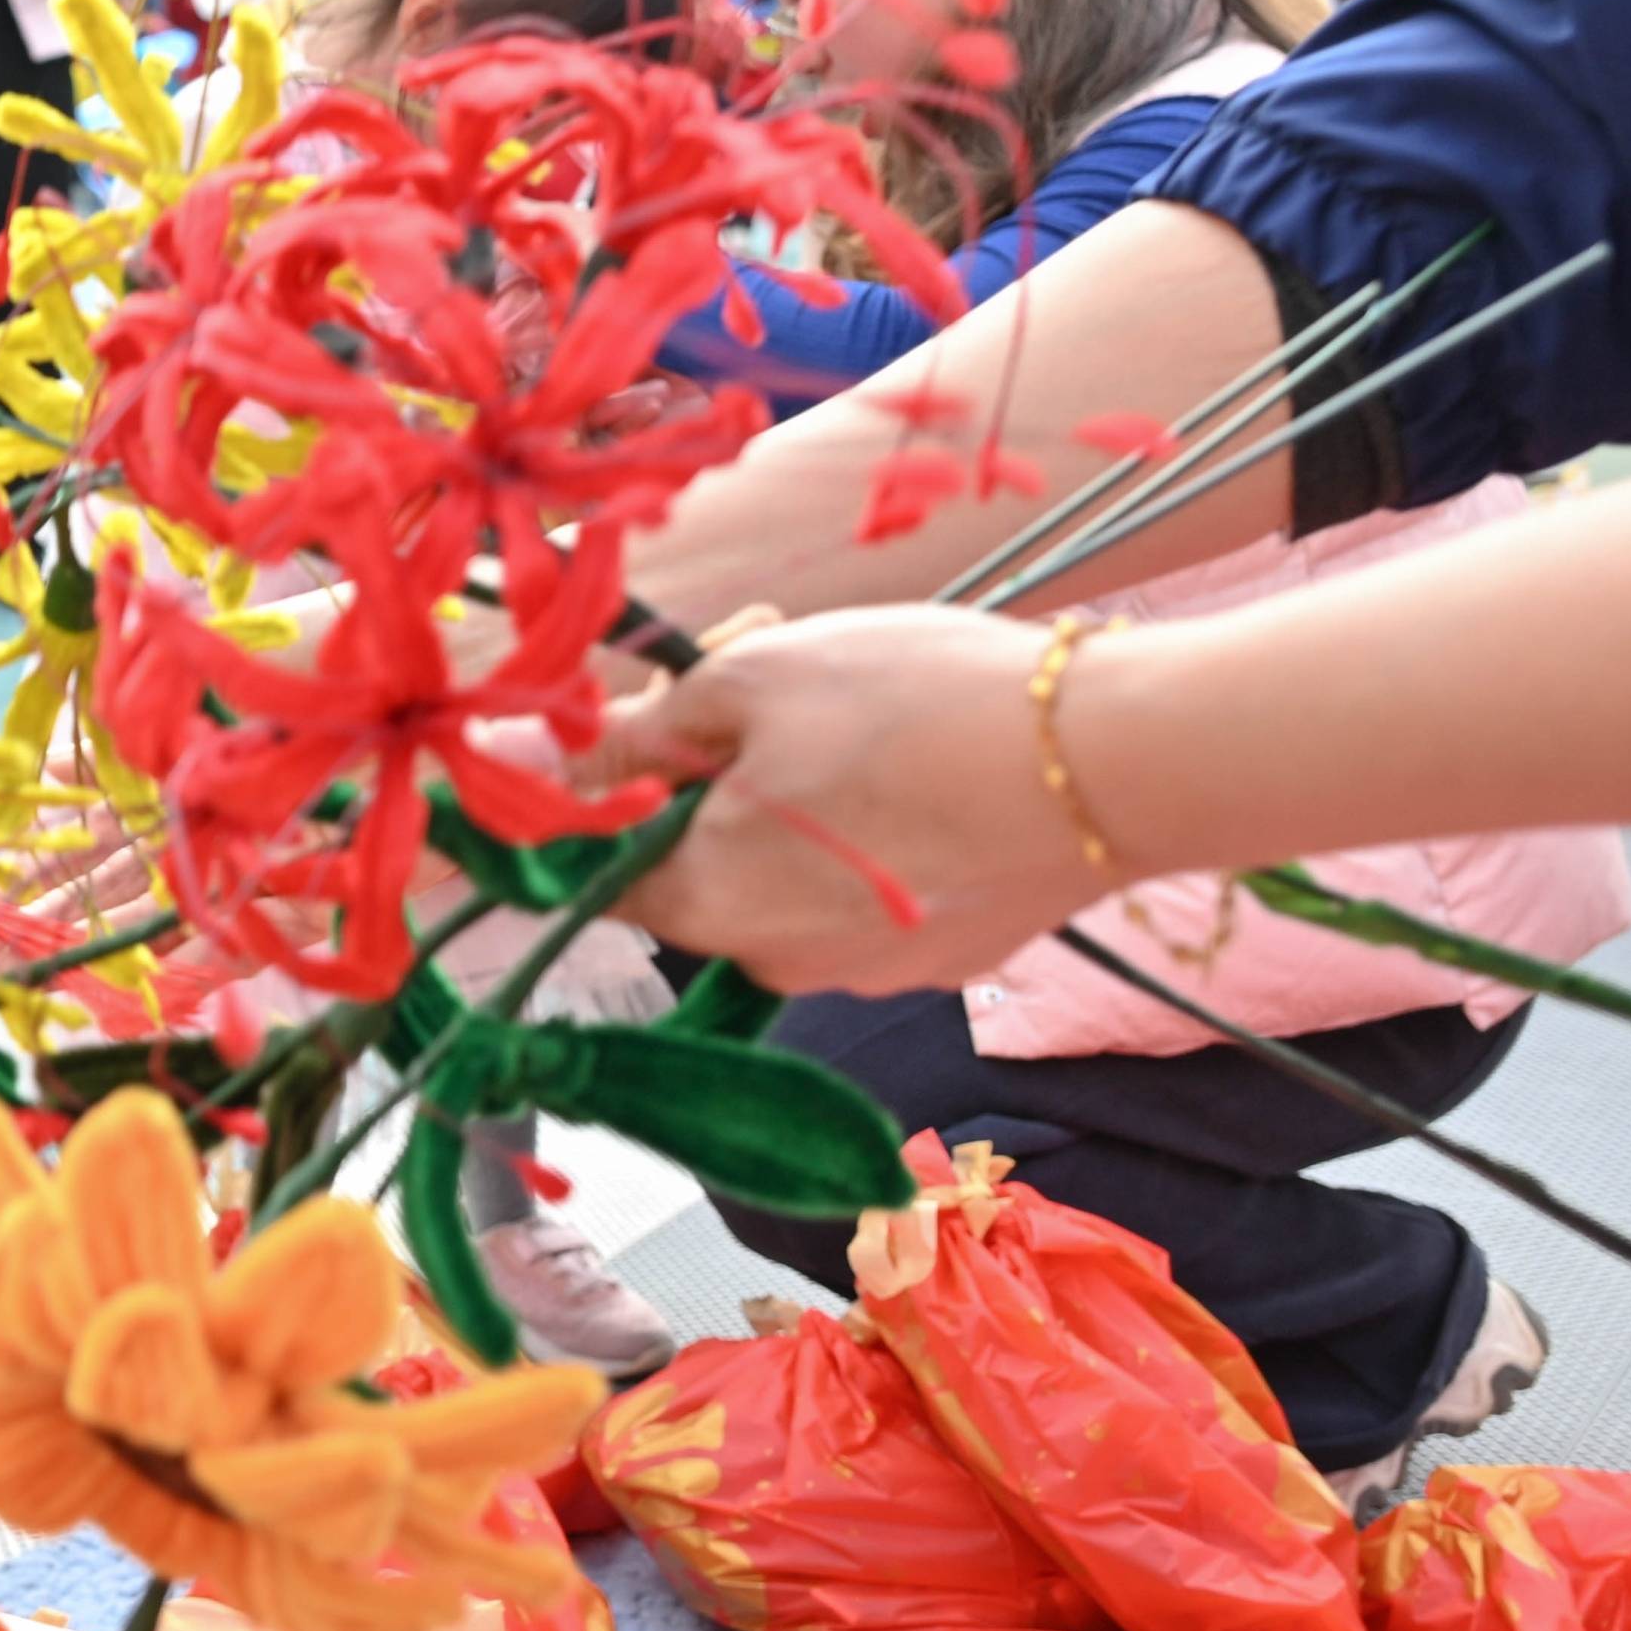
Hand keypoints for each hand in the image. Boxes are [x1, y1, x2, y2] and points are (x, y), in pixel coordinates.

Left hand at [607, 604, 1117, 996]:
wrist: (1114, 762)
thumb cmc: (915, 707)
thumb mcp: (745, 682)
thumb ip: (626, 734)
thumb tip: (517, 760)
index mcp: (705, 907)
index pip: (598, 868)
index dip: (614, 779)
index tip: (661, 702)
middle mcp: (774, 964)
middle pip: (697, 860)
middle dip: (712, 763)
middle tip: (764, 660)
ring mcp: (867, 970)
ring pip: (785, 868)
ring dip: (792, 786)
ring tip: (859, 696)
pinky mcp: (942, 956)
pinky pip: (865, 887)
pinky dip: (870, 825)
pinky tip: (922, 757)